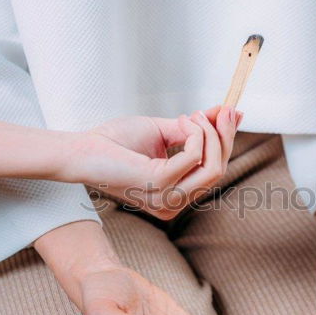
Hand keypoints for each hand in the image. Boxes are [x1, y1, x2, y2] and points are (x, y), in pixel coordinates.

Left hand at [60, 105, 241, 219]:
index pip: (213, 173)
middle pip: (218, 172)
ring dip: (210, 134)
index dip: (226, 143)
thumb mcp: (165, 132)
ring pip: (212, 168)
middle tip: (225, 109)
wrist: (83, 149)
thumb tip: (227, 113)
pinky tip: (181, 120)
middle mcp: (174, 204)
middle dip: (225, 137)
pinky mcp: (160, 184)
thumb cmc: (117, 142)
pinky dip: (194, 134)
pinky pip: (194, 156)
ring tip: (195, 115)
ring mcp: (168, 198)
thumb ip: (194, 129)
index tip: (232, 114)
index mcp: (175, 197)